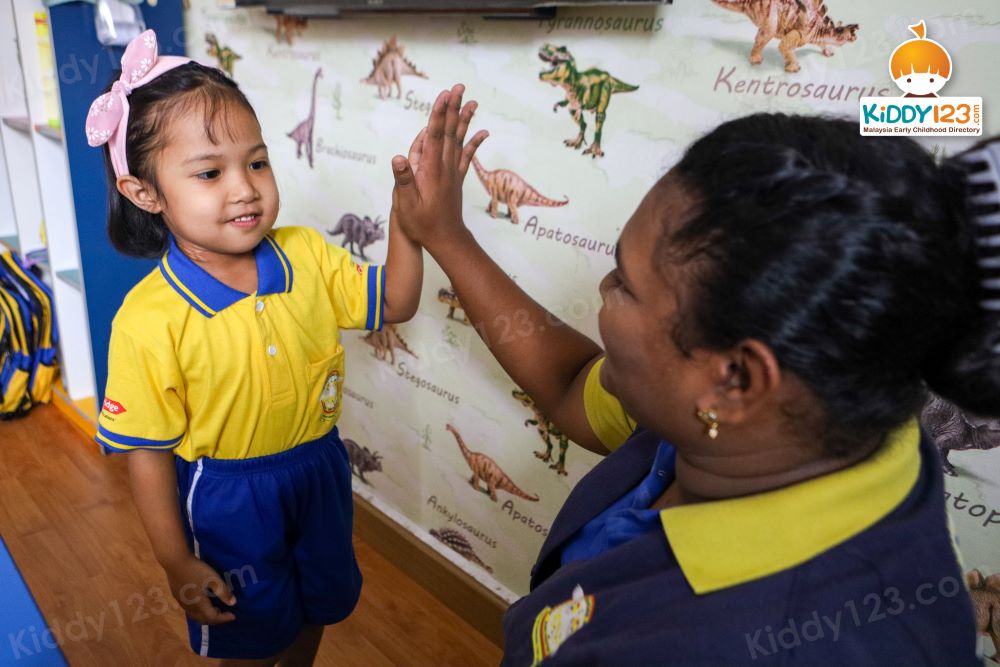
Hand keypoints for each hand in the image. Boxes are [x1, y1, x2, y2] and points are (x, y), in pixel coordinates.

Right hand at [163, 555, 237, 624]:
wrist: (175, 561)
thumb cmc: (196, 570)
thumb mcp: (213, 579)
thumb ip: (223, 591)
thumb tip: (233, 603)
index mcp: (199, 604)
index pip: (213, 617)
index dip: (224, 618)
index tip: (233, 616)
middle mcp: (189, 607)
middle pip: (203, 619)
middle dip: (215, 620)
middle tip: (225, 615)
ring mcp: (181, 602)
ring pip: (195, 616)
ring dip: (206, 616)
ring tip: (216, 610)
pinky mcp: (177, 596)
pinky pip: (190, 610)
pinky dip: (199, 612)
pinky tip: (203, 603)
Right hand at [390, 83, 488, 249]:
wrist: (446, 240)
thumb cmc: (422, 224)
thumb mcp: (406, 205)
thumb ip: (404, 180)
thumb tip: (399, 157)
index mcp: (431, 170)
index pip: (434, 136)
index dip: (439, 114)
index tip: (444, 95)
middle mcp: (445, 167)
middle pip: (449, 131)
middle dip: (453, 108)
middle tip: (459, 87)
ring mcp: (452, 172)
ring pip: (459, 140)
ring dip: (464, 119)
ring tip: (472, 101)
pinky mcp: (456, 178)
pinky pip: (466, 155)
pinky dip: (474, 141)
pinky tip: (483, 131)